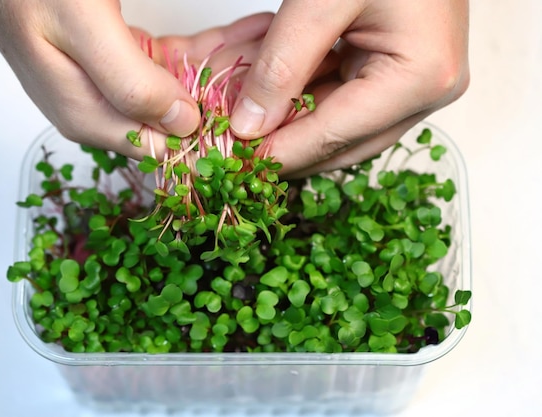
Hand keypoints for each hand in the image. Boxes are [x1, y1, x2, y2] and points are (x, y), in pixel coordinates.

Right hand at [0, 0, 272, 158]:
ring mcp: (115, 85)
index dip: (219, 138)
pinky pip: (176, 62)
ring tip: (270, 49)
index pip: (170, 150)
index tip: (262, 121)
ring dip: (229, 68)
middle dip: (235, 97)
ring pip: (187, 87)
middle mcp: (106, 110)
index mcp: (94, 119)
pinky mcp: (122, 59)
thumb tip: (181, 125)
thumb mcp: (80, 33)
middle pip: (186, 118)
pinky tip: (241, 38)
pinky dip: (209, 49)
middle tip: (280, 76)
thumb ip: (130, 83)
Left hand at [230, 0, 469, 176]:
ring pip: (327, 117)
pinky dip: (291, 81)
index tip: (231, 160)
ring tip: (228, 91)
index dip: (277, 152)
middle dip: (274, 133)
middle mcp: (423, 89)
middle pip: (333, 140)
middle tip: (227, 136)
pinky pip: (332, 89)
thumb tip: (249, 125)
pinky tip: (254, 68)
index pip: (333, 135)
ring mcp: (408, 80)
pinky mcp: (391, 66)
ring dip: (276, 105)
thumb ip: (282, 65)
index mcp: (420, 77)